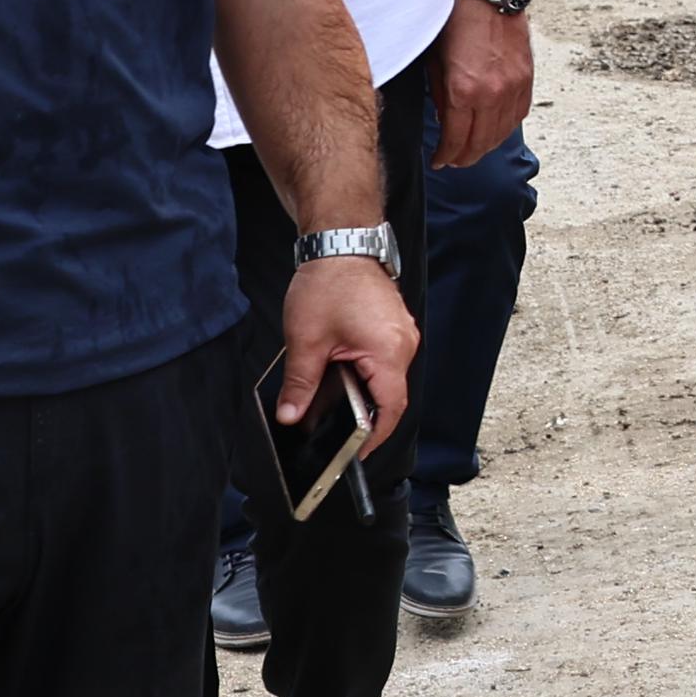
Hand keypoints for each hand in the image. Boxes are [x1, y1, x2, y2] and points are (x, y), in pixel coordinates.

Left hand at [276, 256, 418, 459]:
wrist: (341, 243)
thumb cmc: (329, 283)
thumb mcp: (306, 340)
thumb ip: (300, 384)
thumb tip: (292, 415)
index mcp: (388, 351)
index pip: (391, 409)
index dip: (375, 437)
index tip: (357, 453)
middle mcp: (404, 344)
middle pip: (391, 397)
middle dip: (366, 417)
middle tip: (338, 433)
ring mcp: (402, 335)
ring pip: (387, 379)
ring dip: (365, 394)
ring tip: (335, 404)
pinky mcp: (393, 328)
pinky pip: (385, 361)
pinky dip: (366, 375)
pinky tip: (341, 375)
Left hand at [432, 0, 533, 164]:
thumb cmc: (455, 21)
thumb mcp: (435, 62)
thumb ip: (441, 96)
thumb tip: (446, 122)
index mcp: (464, 91)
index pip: (456, 140)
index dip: (446, 156)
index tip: (440, 161)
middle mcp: (492, 94)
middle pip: (480, 143)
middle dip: (465, 157)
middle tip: (454, 161)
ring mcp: (513, 87)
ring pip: (502, 133)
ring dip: (486, 146)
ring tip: (474, 149)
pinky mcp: (527, 78)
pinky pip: (518, 115)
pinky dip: (505, 127)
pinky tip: (495, 130)